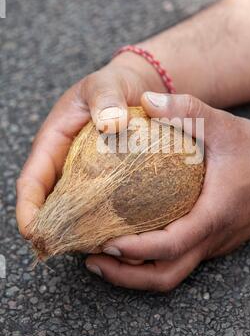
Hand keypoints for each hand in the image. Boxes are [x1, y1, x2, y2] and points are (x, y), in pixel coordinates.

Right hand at [16, 54, 164, 237]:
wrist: (134, 87)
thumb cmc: (114, 84)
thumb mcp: (106, 84)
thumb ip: (106, 99)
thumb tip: (111, 125)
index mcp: (52, 142)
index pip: (32, 180)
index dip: (28, 208)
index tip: (33, 232)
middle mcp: (63, 162)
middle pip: (49, 202)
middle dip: (52, 229)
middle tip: (64, 250)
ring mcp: (82, 172)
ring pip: (73, 208)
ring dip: (77, 229)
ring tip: (94, 249)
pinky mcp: (102, 178)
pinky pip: (96, 203)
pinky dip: (101, 219)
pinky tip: (116, 234)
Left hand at [86, 92, 249, 290]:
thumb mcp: (224, 125)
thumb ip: (187, 111)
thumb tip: (145, 100)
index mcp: (214, 215)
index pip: (171, 246)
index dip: (136, 250)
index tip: (105, 243)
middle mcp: (212, 238)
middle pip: (165, 276)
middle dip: (126, 275)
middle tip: (92, 259)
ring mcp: (213, 244)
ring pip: (171, 274)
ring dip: (135, 272)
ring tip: (103, 257)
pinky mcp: (212, 241)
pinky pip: (179, 260)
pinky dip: (150, 260)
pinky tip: (131, 241)